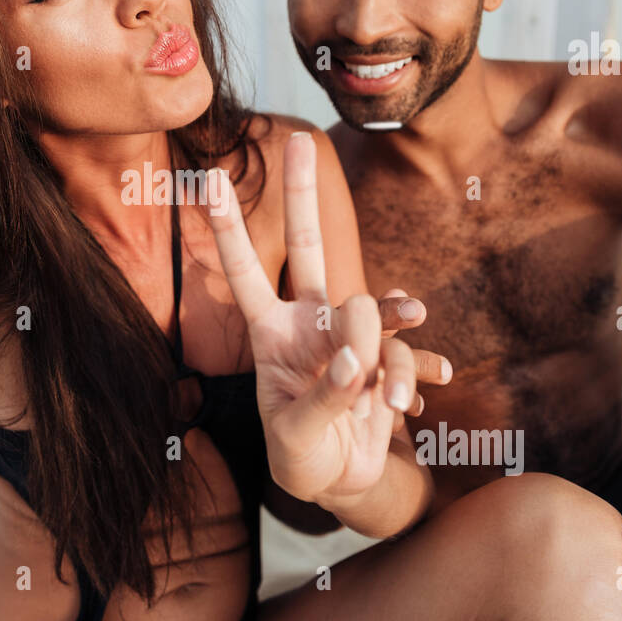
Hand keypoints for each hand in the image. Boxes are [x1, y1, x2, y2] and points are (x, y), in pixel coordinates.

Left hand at [206, 132, 448, 502]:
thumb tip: (359, 355)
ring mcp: (350, 334)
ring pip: (372, 312)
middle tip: (301, 141)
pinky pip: (405, 352)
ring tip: (382, 402)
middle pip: (307, 246)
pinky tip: (408, 405)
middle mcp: (309, 322)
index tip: (212, 180)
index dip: (230, 230)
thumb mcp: (295, 436)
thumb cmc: (299, 455)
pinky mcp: (386, 355)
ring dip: (384, 356)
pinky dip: (409, 381)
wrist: (340, 479)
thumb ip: (325, 395)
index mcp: (271, 335)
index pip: (246, 273)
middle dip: (302, 195)